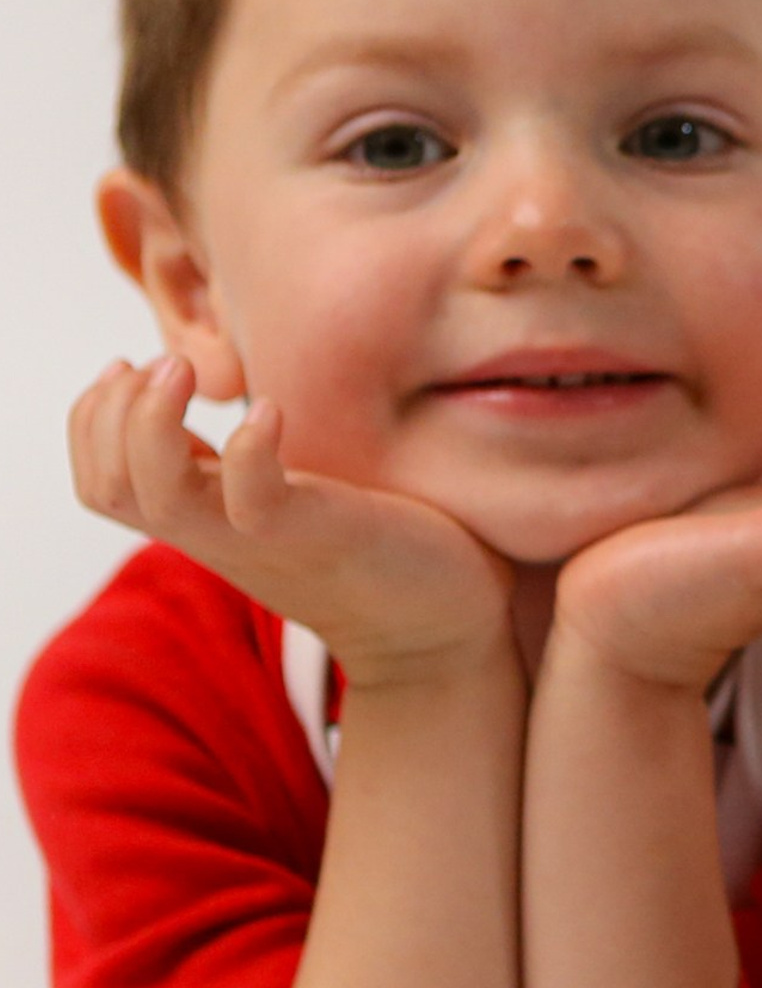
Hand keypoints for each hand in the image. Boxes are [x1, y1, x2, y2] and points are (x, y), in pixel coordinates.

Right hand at [70, 356, 516, 686]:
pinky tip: (270, 411)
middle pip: (108, 488)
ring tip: (183, 369)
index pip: (102, 480)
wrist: (444, 625)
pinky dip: (248, 453)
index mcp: (208, 519)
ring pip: (157, 498)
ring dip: (150, 425)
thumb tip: (230, 398)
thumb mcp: (293, 497)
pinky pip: (255, 504)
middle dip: (106, 414)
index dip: (92, 417)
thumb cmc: (378, 547)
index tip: (129, 364)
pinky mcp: (319, 538)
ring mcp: (265, 540)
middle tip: (155, 362)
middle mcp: (220, 533)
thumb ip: (248, 466)